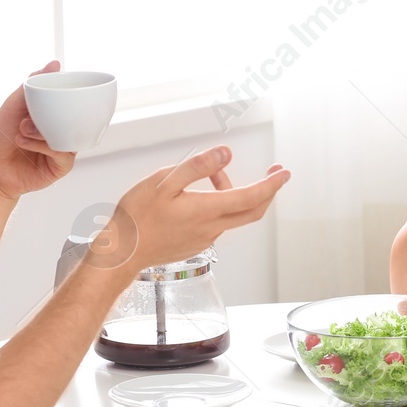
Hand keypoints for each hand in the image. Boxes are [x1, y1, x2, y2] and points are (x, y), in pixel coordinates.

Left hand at [0, 63, 76, 202]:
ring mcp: (62, 149)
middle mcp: (60, 132)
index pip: (71, 102)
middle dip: (54, 113)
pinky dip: (44, 146)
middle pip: (74, 118)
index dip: (70, 94)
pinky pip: (64, 154)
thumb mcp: (13, 105)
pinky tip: (25, 143)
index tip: (66, 85)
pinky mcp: (61, 167)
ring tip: (23, 129)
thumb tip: (55, 64)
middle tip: (29, 116)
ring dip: (45, 131)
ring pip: (70, 136)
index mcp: (52, 116)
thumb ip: (31, 85)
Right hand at [88, 147, 289, 271]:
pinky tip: (199, 194)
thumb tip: (225, 154)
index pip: (251, 197)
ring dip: (232, 192)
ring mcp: (205, 238)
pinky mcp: (195, 243)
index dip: (271, 184)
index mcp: (207, 210)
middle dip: (267, 191)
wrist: (122, 252)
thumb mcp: (164, 181)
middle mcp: (211, 228)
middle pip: (252, 211)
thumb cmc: (137, 218)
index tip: (284, 173)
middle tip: (273, 173)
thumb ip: (197, 167)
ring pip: (232, 214)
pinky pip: (218, 222)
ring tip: (213, 174)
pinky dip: (219, 204)